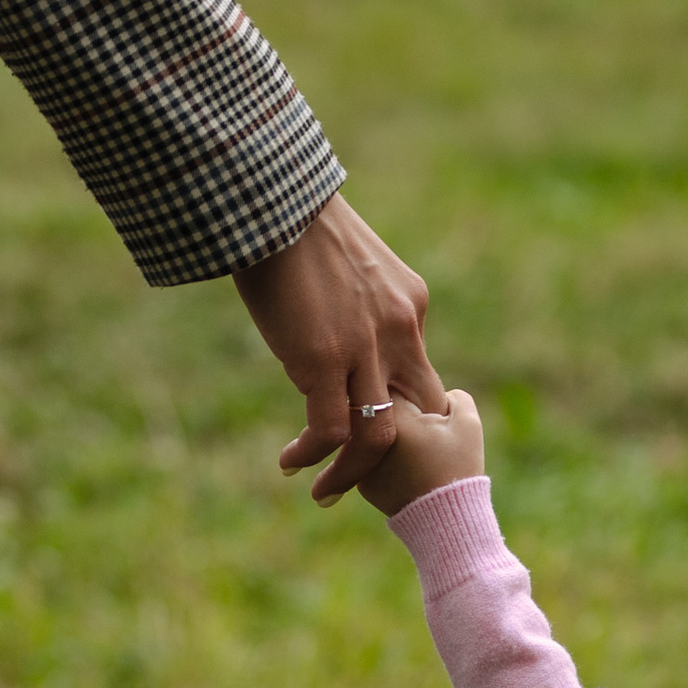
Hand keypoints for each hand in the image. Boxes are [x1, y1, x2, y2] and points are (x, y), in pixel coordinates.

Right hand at [235, 194, 443, 503]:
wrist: (271, 197)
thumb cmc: (294, 223)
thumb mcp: (349, 265)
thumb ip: (358, 304)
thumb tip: (333, 333)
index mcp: (408, 305)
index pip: (417, 376)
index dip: (401, 413)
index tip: (372, 433)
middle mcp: (399, 330)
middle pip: (416, 415)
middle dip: (393, 457)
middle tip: (360, 478)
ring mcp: (364, 348)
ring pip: (378, 437)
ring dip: (352, 472)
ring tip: (325, 490)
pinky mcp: (323, 360)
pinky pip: (331, 431)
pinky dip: (313, 456)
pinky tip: (290, 462)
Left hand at [356, 388, 485, 516]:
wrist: (448, 521)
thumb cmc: (459, 468)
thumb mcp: (468, 422)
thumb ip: (453, 395)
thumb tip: (437, 394)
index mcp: (390, 416)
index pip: (391, 382)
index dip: (411, 389)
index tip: (424, 405)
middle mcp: (366, 438)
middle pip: (378, 409)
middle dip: (398, 414)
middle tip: (423, 430)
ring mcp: (361, 462)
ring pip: (371, 436)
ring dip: (388, 436)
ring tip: (419, 452)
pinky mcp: (363, 484)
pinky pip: (370, 460)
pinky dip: (386, 460)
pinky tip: (410, 469)